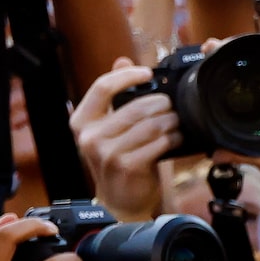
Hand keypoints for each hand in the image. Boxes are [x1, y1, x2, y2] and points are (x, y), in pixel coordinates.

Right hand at [72, 62, 180, 221]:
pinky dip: (174, 139)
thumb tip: (122, 60)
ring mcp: (107, 152)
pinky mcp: (127, 166)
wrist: (120, 201)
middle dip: (161, 104)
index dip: (127, 76)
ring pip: (151, 125)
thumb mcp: (109, 127)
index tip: (147, 72)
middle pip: (136, 107)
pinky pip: (159, 144)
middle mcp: (90, 136)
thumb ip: (113, 96)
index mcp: (82, 121)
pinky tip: (178, 138)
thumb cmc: (118, 160)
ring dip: (171, 122)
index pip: (102, 87)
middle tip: (172, 107)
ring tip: (177, 123)